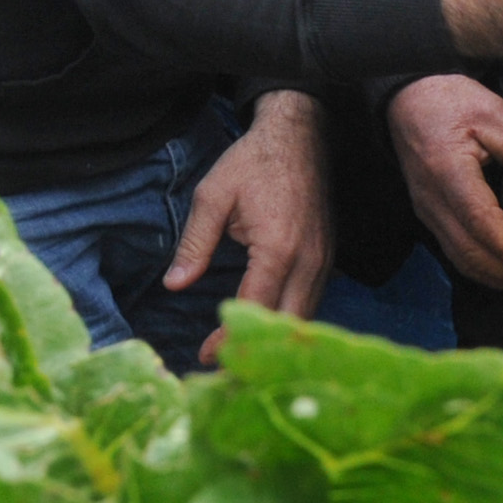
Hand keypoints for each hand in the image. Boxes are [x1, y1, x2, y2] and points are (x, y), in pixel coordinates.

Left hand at [163, 90, 329, 362]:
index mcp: (278, 248)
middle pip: (287, 324)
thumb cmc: (252, 162)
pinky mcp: (328, 257)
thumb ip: (195, 242)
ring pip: (305, 316)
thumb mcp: (213, 195)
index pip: (255, 307)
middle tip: (223, 368)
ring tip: (241, 354)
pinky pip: (312, 300)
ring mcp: (324, 260)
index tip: (207, 355)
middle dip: (256, 350)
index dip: (231, 337)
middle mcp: (309, 261)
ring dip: (275, 338)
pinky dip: (290, 319)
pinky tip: (267, 327)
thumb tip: (174, 284)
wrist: (299, 134)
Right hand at [387, 75, 502, 294]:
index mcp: (448, 171)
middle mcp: (432, 200)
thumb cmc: (451, 102)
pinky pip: (458, 254)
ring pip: (464, 261)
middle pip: (472, 253)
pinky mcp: (430, 217)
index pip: (480, 221)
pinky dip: (489, 271)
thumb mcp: (496, 114)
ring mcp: (427, 212)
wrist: (406, 100)